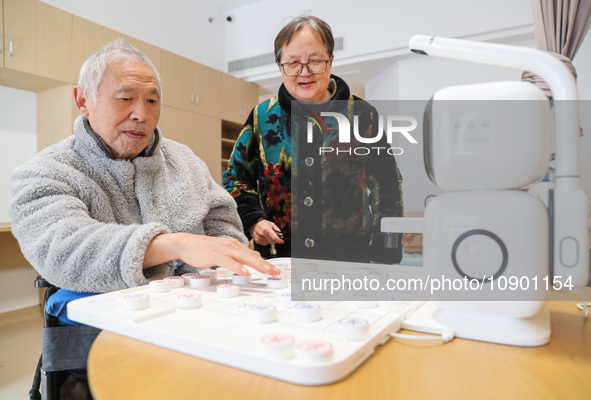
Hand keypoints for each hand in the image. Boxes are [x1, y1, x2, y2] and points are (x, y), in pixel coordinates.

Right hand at [144, 233, 279, 275]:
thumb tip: (253, 258)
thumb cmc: (204, 249)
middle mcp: (231, 246)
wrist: (186, 243)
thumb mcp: (225, 250)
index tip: (275, 270)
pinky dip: (237, 267)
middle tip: (276, 272)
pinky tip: (245, 272)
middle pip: (252, 256)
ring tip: (267, 271)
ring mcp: (223, 250)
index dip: (265, 263)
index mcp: (235, 246)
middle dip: (265, 265)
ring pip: (243, 258)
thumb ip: (238, 254)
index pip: (253, 255)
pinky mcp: (214, 255)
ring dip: (256, 265)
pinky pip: (228, 262)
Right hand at [249, 219, 284, 245]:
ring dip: (270, 241)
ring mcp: (259, 238)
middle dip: (275, 240)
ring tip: (267, 235)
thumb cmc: (262, 223)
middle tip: (274, 237)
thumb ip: (277, 229)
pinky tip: (264, 237)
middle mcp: (263, 234)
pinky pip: (264, 244)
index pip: (275, 238)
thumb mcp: (271, 224)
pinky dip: (265, 241)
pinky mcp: (257, 241)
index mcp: (267, 229)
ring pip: (268, 243)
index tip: (282, 241)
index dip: (280, 240)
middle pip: (272, 242)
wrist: (253, 224)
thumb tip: (281, 235)